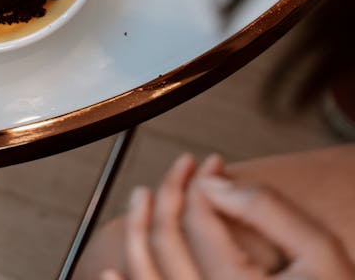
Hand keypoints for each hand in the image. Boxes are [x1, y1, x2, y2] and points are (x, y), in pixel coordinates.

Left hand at [100, 154, 354, 278]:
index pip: (201, 218)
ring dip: (135, 231)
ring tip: (140, 197)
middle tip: (180, 166)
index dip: (201, 180)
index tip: (212, 163)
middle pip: (167, 242)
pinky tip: (110, 273)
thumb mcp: (320, 252)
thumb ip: (268, 209)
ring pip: (145, 276)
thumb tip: (212, 182)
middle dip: (168, 193)